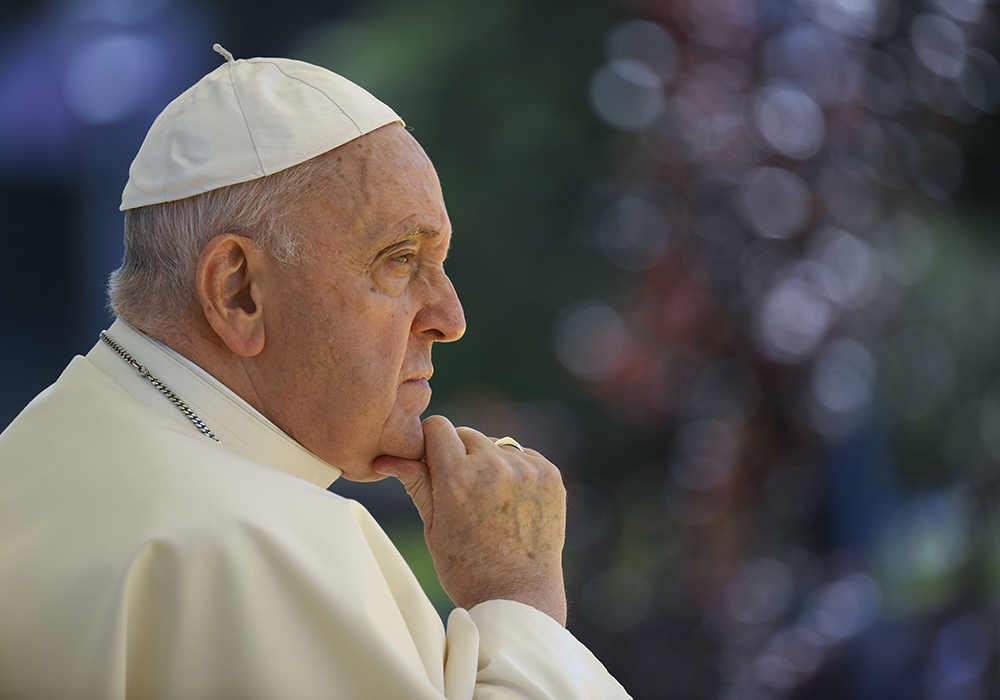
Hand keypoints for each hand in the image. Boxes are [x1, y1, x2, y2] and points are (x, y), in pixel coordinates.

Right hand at [373, 415, 567, 624]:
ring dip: (490, 461)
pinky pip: (524, 456)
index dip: (431, 443)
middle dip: (460, 454)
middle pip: (467, 434)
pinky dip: (516, 470)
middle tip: (462, 490)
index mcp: (457, 479)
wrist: (518, 597)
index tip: (433, 462)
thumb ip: (417, 483)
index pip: (438, 426)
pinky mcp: (551, 476)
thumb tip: (387, 458)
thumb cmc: (467, 568)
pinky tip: (513, 502)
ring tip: (490, 501)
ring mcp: (526, 470)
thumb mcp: (432, 527)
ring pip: (497, 444)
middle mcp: (493, 467)